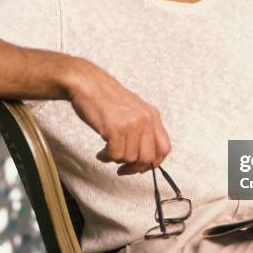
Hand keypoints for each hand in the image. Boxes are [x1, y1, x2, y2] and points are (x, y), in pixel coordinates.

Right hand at [66, 59, 170, 174]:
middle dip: (134, 167)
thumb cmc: (106, 97)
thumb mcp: (134, 110)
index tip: (142, 167)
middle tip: (123, 168)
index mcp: (152, 115)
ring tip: (107, 153)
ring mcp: (131, 124)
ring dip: (116, 160)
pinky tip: (101, 153)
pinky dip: (106, 157)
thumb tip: (145, 156)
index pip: (164, 148)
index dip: (154, 163)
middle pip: (148, 158)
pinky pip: (115, 154)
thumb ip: (143, 129)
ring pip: (130, 158)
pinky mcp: (115, 128)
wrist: (88, 83)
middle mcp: (145, 120)